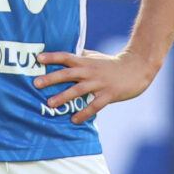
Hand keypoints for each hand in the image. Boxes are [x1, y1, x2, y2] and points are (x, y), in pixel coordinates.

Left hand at [32, 48, 158, 124]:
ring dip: (64, 96)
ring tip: (50, 104)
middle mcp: (90, 71)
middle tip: (36, 84)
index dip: (52, 57)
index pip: (66, 57)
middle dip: (51, 78)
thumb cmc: (113, 63)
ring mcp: (99, 83)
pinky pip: (94, 105)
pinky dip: (84, 113)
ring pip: (78, 90)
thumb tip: (67, 54)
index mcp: (86, 61)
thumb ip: (81, 56)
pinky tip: (74, 120)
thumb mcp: (96, 57)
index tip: (38, 58)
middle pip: (68, 73)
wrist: (137, 67)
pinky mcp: (108, 94)